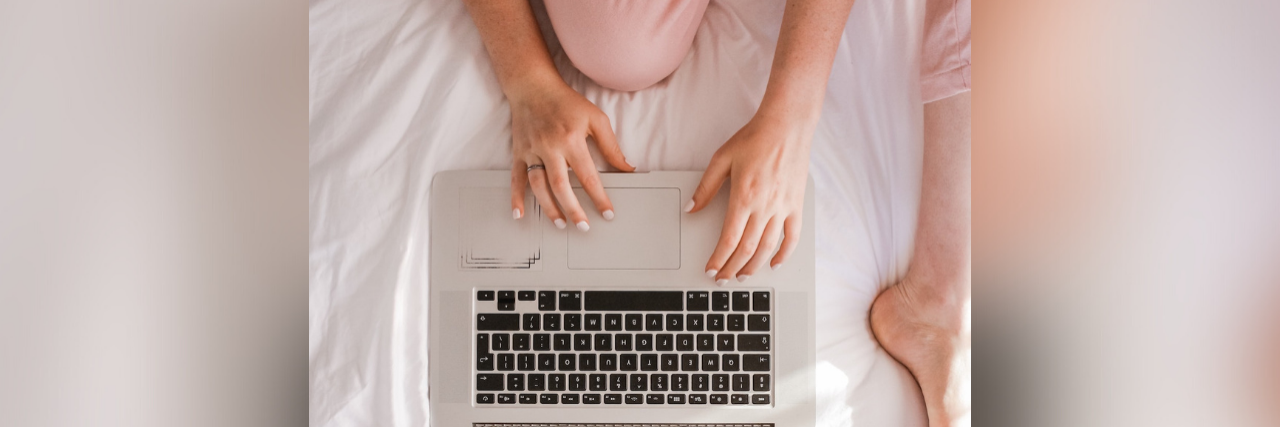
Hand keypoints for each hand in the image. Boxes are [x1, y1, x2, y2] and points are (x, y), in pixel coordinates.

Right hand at [509, 79, 633, 229]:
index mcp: (571, 140)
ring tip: (561, 224)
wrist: (533, 86)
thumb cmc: (567, 102)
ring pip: (539, 186)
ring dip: (549, 207)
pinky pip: (516, 178)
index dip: (599, 197)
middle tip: (584, 227)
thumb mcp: (596, 118)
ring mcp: (532, 151)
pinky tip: (519, 213)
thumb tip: (627, 169)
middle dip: (574, 209)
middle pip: (561, 186)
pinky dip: (516, 197)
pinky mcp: (519, 152)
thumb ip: (611, 146)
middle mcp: (550, 147)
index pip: (588, 176)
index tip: (608, 214)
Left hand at [686, 115, 810, 283]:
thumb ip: (706, 187)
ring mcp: (783, 208)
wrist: (786, 126)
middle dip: (732, 268)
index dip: (719, 259)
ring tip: (743, 276)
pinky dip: (784, 253)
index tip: (711, 270)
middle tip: (723, 279)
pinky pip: (792, 236)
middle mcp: (764, 206)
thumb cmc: (754, 139)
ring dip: (754, 266)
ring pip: (768, 247)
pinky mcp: (796, 205)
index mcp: (744, 197)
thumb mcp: (722, 159)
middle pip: (747, 248)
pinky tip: (775, 264)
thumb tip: (691, 209)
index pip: (729, 239)